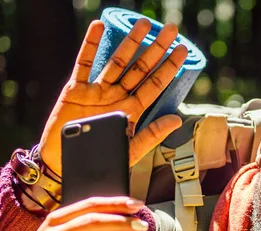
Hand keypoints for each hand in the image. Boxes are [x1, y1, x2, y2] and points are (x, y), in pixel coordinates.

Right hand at [39, 19, 186, 175]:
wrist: (66, 165)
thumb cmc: (101, 159)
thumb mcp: (131, 150)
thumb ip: (153, 134)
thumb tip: (177, 119)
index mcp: (133, 110)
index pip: (156, 84)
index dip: (169, 67)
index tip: (183, 50)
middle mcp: (118, 96)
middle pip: (140, 68)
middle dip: (156, 48)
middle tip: (171, 29)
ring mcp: (98, 91)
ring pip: (117, 61)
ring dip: (130, 42)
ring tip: (143, 24)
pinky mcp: (76, 90)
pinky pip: (84, 63)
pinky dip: (90, 44)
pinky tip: (99, 26)